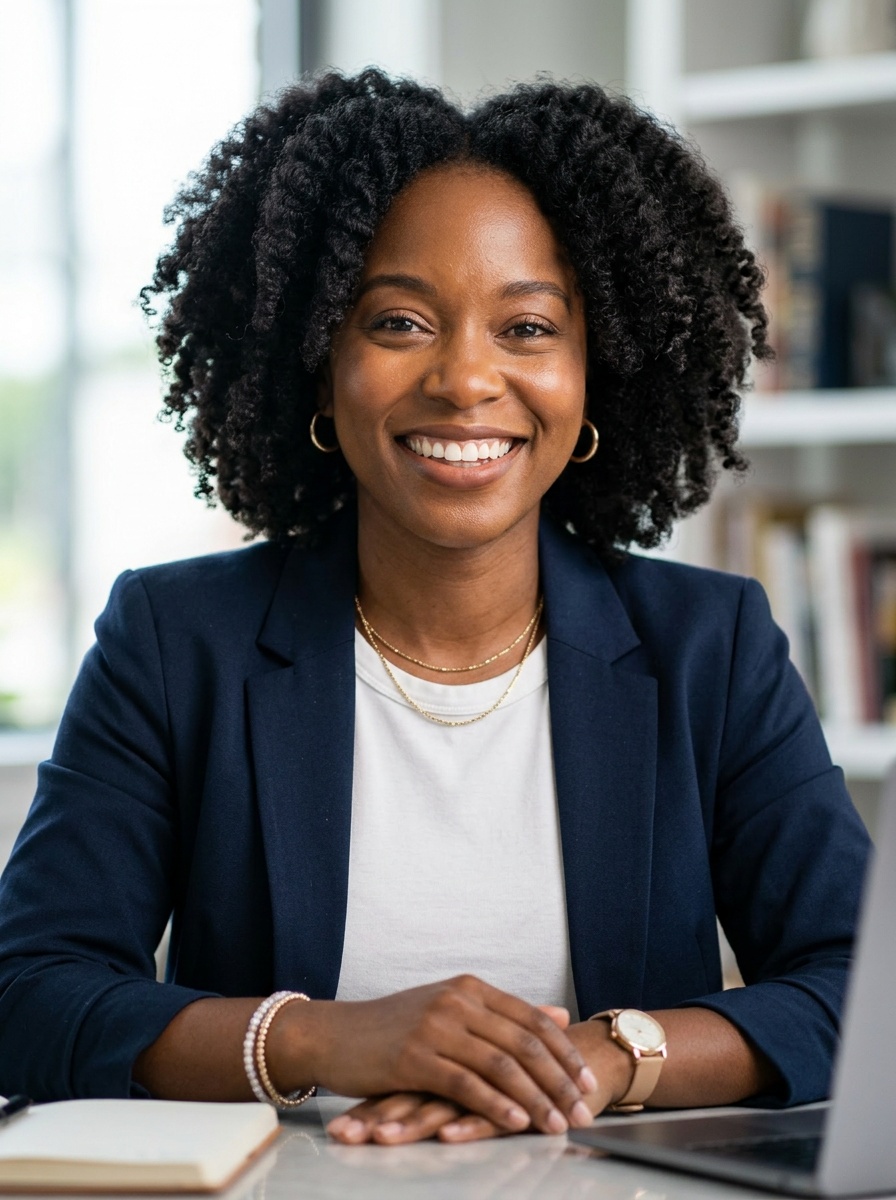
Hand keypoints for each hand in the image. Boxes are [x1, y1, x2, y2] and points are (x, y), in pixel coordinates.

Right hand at [326, 1011, 634, 1144]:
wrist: (334, 1034)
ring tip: (558, 1124)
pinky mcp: (414, 1056)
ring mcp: (436, 1026)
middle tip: (584, 1111)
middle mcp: (458, 1001)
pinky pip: (465, 1083)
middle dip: (559, 1080)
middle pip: (523, 1043)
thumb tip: (558, 1015)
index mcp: (470, 988)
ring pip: (501, 1065)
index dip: (564, 1052)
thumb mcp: (451, 1009)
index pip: (531, 1019)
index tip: (588, 1081)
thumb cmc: (393, 1027)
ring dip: (536, 1099)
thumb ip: (503, 1013)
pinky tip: (516, 1123)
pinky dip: (496, 1105)